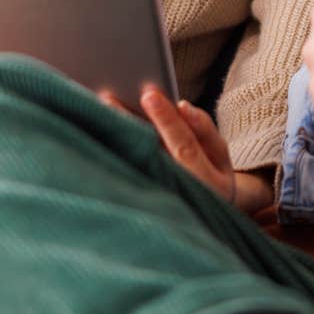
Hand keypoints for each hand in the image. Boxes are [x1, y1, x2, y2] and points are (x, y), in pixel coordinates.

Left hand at [99, 86, 271, 212]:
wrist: (201, 220)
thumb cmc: (210, 175)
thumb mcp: (218, 154)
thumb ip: (204, 130)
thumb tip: (182, 106)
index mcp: (209, 183)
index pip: (185, 146)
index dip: (167, 121)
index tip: (150, 94)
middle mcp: (180, 196)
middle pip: (151, 156)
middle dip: (130, 125)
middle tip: (109, 98)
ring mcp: (157, 202)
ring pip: (133, 167)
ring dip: (114, 138)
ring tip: (97, 111)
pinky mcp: (138, 203)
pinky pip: (123, 177)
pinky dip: (109, 155)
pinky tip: (95, 134)